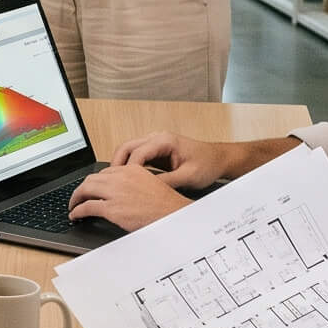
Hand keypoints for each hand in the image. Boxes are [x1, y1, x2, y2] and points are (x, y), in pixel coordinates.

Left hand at [67, 163, 190, 230]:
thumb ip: (133, 184)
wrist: (173, 215)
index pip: (105, 172)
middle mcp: (121, 178)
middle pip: (92, 179)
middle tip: (78, 196)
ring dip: (76, 198)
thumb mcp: (150, 185)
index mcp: (131, 170)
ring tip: (73, 205)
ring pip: (85, 190)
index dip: (96, 181)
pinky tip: (76, 215)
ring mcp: (115, 193)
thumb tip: (120, 192)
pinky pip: (87, 207)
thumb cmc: (166, 205)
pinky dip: (77, 211)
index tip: (92, 188)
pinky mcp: (112, 209)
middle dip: (82, 188)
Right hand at [109, 132, 238, 189]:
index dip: (127, 169)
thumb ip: (167, 182)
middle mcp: (157, 138)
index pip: (137, 152)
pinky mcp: (155, 151)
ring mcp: (155, 143)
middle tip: (109, 182)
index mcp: (165, 140)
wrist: (218, 159)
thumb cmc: (207, 164)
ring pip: (128, 150)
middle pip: (126, 147)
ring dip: (120, 166)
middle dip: (116, 164)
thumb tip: (147, 190)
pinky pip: (136, 156)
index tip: (122, 184)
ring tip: (115, 183)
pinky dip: (129, 167)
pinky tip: (126, 180)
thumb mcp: (188, 176)